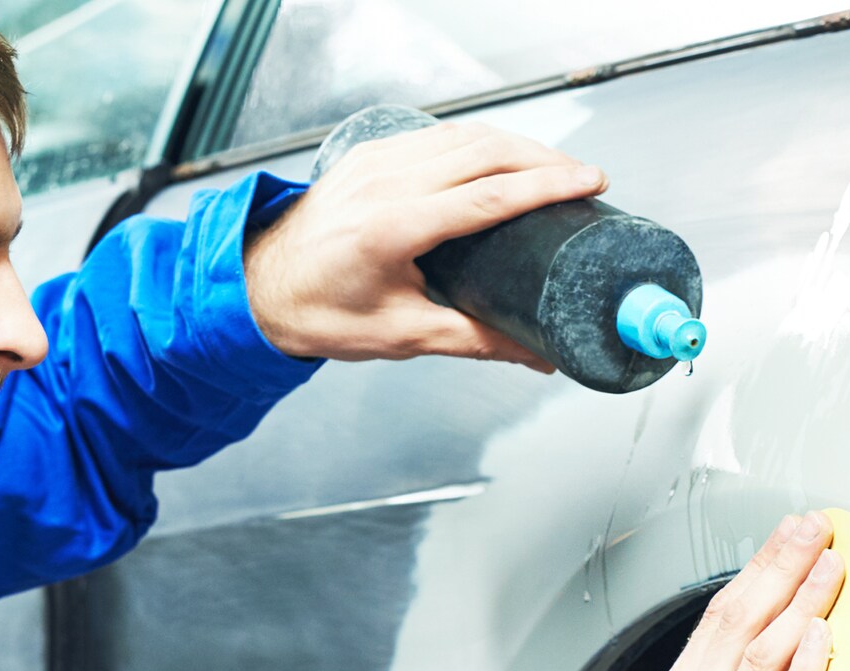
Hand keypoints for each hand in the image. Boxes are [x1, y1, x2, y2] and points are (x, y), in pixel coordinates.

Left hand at [243, 121, 606, 371]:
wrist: (260, 287)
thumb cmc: (321, 313)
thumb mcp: (403, 335)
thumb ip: (476, 340)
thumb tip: (538, 355)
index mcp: (392, 228)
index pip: (489, 196)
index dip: (547, 186)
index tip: (588, 183)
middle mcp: (384, 184)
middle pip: (486, 153)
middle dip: (545, 159)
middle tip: (584, 177)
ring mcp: (375, 162)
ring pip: (464, 135)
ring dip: (516, 144)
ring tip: (555, 165)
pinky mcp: (370, 155)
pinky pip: (437, 135)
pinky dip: (479, 140)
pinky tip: (504, 154)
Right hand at [570, 512, 842, 670]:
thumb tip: (767, 654)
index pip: (716, 617)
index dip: (755, 570)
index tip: (784, 538)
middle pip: (739, 619)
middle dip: (779, 565)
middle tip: (811, 529)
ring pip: (762, 652)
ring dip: (802, 602)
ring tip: (830, 567)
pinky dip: (803, 668)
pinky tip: (822, 637)